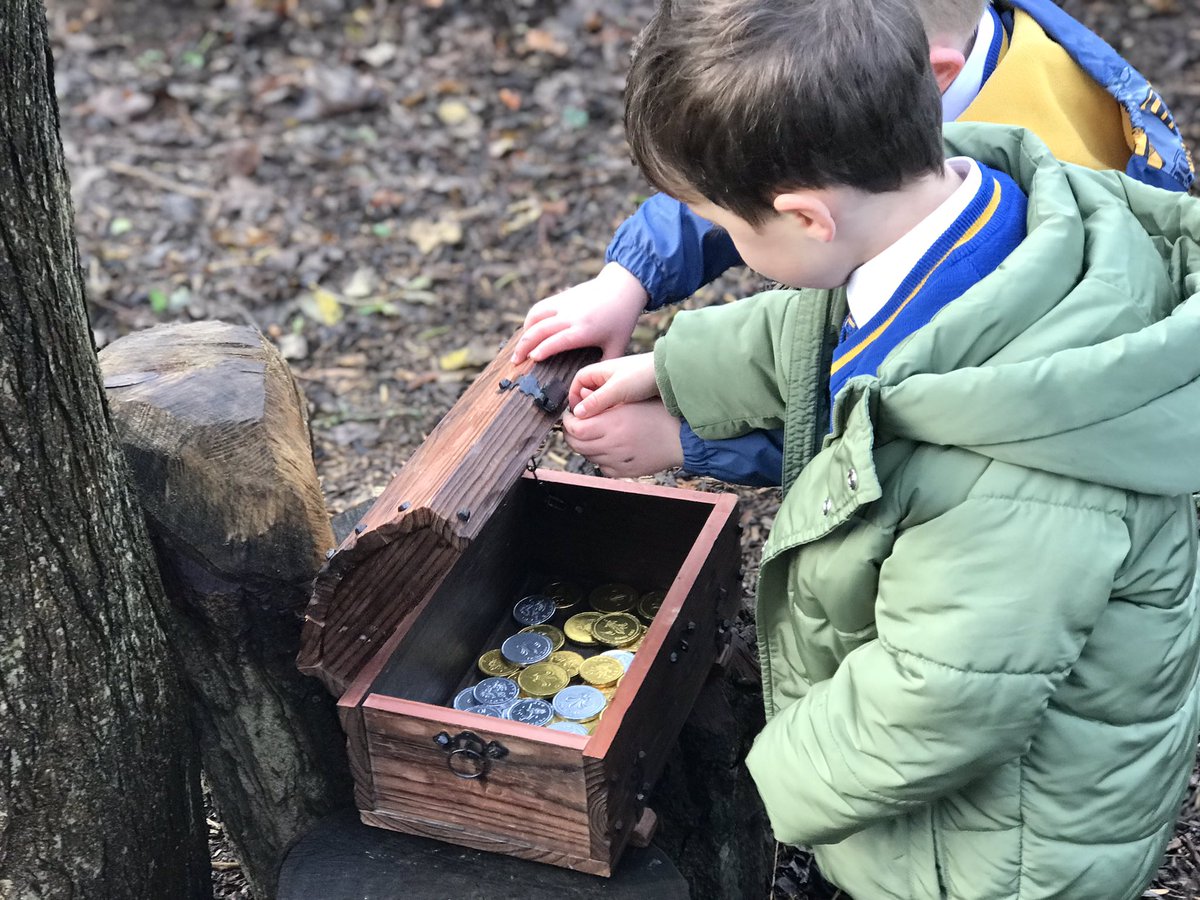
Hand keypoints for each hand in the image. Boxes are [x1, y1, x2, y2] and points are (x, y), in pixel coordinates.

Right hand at [512, 262, 648, 362]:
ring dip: (524, 333)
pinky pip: (539, 308)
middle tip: (515, 362)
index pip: (557, 340)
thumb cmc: (622, 320)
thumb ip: (606, 365)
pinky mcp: (561, 297)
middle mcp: (570, 316)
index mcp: (584, 330)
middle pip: (540, 330)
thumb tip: (596, 385)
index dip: (542, 350)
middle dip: (524, 347)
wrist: (623, 287)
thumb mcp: (618, 345)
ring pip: (535, 316)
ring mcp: (564, 304)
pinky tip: (528, 332)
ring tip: (518, 350)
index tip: (531, 360)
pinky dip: (529, 320)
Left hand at [562, 399, 683, 477]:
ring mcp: (618, 461)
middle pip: (576, 445)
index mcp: (612, 424)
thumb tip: (582, 396)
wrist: (681, 438)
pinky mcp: (624, 472)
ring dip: (585, 445)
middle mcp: (612, 445)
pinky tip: (608, 448)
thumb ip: (602, 400)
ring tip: (593, 434)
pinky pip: (602, 467)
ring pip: (588, 456)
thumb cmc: (659, 415)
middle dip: (570, 434)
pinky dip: (599, 458)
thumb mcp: (630, 400)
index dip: (567, 421)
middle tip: (575, 425)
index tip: (570, 415)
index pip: (575, 428)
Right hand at [568, 353, 657, 416]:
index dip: (574, 396)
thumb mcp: (616, 390)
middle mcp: (608, 375)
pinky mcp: (631, 392)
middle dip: (587, 406)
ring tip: (605, 421)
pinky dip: (613, 411)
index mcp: (601, 369)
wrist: (671, 374)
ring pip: (602, 399)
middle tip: (590, 420)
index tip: (577, 412)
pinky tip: (618, 419)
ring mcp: (620, 384)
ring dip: (601, 410)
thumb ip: (596, 401)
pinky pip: (615, 403)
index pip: (578, 381)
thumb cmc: (643, 376)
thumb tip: (576, 414)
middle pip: (589, 391)